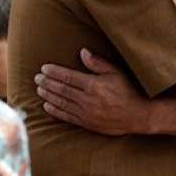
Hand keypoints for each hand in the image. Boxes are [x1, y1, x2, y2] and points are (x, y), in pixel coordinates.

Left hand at [35, 49, 150, 134]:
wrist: (138, 116)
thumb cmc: (127, 91)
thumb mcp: (116, 72)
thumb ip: (98, 63)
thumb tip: (82, 52)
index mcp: (94, 85)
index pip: (68, 77)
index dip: (54, 72)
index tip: (44, 68)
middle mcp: (88, 100)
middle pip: (62, 90)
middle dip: (47, 83)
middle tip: (37, 78)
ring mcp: (86, 113)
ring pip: (62, 103)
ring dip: (48, 95)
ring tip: (39, 89)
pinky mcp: (87, 124)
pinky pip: (67, 117)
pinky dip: (55, 111)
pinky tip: (47, 106)